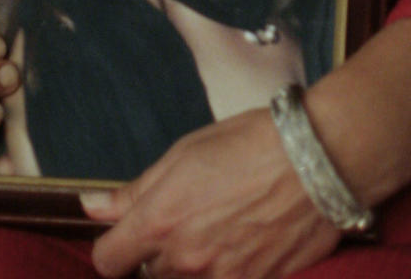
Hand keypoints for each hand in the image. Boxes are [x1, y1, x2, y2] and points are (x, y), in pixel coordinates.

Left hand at [82, 107, 338, 278]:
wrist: (317, 161)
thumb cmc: (250, 144)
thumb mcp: (185, 153)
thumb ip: (135, 190)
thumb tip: (92, 208)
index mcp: (159, 221)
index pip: (107, 261)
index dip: (114, 246)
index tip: (127, 233)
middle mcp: (185, 260)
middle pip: (150, 274)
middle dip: (158, 253)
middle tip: (188, 218)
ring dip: (193, 265)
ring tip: (220, 227)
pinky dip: (228, 270)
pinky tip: (245, 242)